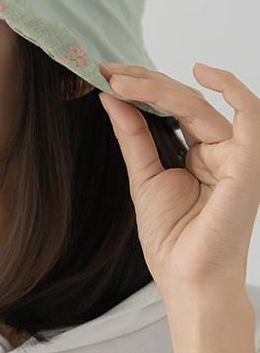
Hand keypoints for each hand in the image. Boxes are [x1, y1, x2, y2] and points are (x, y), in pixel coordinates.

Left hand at [98, 62, 259, 296]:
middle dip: (143, 82)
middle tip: (108, 72)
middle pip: (183, 100)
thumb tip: (111, 96)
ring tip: (121, 80)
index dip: (141, 87)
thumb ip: (132, 134)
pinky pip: (250, 116)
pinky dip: (231, 88)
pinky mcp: (247, 164)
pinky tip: (200, 71)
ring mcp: (235, 156)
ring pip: (199, 104)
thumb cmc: (171, 238)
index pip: (172, 107)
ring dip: (158, 86)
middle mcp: (219, 150)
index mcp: (199, 153)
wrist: (186, 281)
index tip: (107, 73)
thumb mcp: (143, 176)